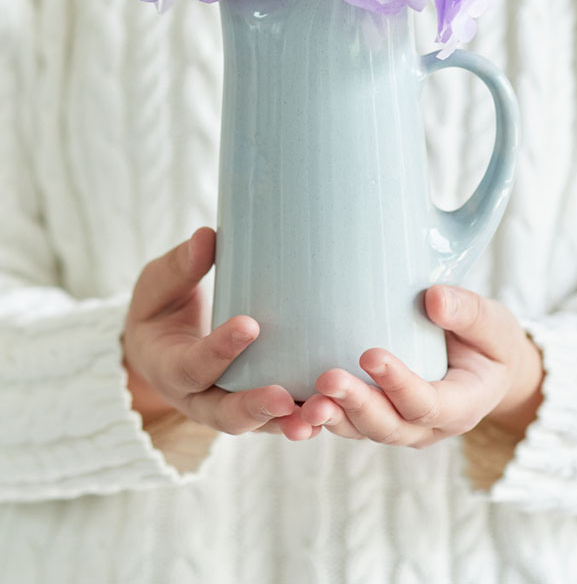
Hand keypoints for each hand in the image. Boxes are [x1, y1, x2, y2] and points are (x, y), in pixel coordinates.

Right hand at [122, 227, 318, 439]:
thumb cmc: (162, 308)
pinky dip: (302, 418)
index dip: (219, 350)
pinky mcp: (254, 407)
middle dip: (255, 407)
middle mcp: (197, 398)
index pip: (192, 366)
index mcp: (169, 367)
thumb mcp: (159, 286)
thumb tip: (206, 237)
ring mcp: (226, 407)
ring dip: (286, 423)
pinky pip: (277, 419)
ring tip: (315, 417)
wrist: (161, 347)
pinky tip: (331, 413)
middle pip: (224, 414)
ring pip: (257, 425)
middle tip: (283, 397)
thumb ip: (180, 266)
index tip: (249, 325)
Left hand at [297, 285, 544, 447]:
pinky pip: (345, 421)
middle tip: (328, 380)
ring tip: (304, 403)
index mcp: (461, 406)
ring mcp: (398, 425)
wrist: (485, 366)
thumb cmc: (489, 341)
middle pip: (388, 426)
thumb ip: (469, 311)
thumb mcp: (493, 323)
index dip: (399, 384)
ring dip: (332, 418)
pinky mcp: (374, 415)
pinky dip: (318, 418)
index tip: (371, 354)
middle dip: (357, 405)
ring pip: (361, 431)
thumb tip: (434, 298)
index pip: (428, 403)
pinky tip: (290, 405)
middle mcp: (426, 426)